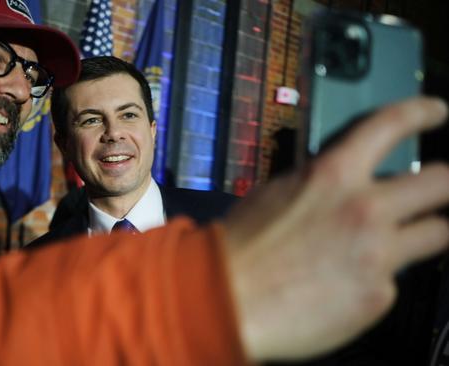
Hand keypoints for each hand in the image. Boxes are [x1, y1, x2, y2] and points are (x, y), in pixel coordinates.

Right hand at [224, 97, 448, 361]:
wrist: (227, 299)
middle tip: (445, 187)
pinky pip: (394, 280)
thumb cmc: (241, 245)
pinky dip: (378, 279)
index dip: (422, 112)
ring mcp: (378, 254)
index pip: (391, 125)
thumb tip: (345, 187)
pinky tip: (349, 285)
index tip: (438, 112)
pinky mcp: (378, 296)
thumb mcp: (278, 194)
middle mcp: (366, 208)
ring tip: (415, 237)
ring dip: (430, 232)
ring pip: (440, 234)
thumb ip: (321, 185)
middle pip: (444, 183)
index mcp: (334, 175)